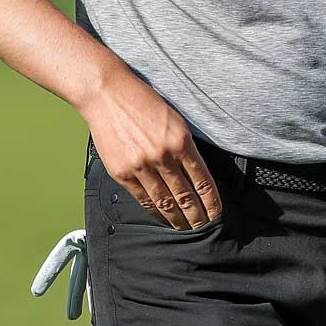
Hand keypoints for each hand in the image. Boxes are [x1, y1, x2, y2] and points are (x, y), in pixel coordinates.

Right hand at [79, 68, 222, 229]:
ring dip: (178, 219)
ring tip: (188, 230)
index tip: (217, 213)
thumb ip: (186, 146)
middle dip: (198, 216)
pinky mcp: (122, 172)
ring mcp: (141, 166)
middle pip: (186, 195)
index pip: (202, 180)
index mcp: (181, 141)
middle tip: (206, 229)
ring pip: (165, 201)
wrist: (108, 94)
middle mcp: (163, 155)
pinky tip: (164, 219)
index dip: (211, 201)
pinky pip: (143, 199)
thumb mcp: (175, 119)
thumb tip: (197, 175)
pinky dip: (155, 212)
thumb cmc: (144, 103)